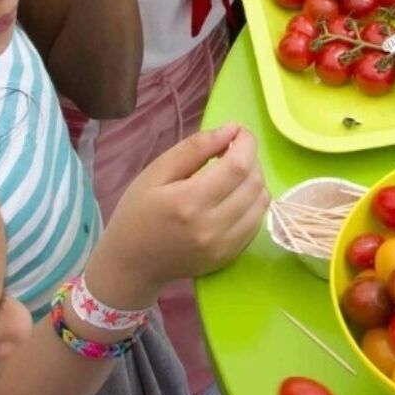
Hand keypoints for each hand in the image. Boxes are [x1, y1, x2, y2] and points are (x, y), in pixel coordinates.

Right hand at [85, 123, 266, 307]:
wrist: (133, 263)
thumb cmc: (137, 212)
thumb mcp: (156, 172)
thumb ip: (194, 148)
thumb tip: (230, 130)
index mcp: (188, 202)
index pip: (237, 167)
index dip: (246, 143)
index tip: (240, 132)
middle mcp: (211, 227)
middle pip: (254, 183)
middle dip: (251, 159)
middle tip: (232, 152)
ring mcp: (223, 246)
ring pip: (261, 202)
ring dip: (255, 180)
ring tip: (234, 173)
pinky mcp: (230, 256)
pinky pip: (257, 222)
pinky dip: (253, 202)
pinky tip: (234, 196)